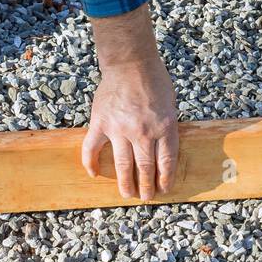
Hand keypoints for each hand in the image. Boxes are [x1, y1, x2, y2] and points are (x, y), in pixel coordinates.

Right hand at [82, 6, 179, 199]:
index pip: (166, 162)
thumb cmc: (155, 80)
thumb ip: (166, 128)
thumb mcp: (171, 105)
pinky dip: (91, 162)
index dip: (165, 179)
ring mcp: (120, 129)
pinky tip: (94, 174)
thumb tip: (163, 150)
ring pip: (122, 164)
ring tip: (126, 194)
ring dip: (125, 182)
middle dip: (147, 186)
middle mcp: (143, 132)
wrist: (130, 63)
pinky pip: (92, 148)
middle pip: (145, 168)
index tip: (164, 189)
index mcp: (164, 128)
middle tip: (146, 197)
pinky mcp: (101, 123)